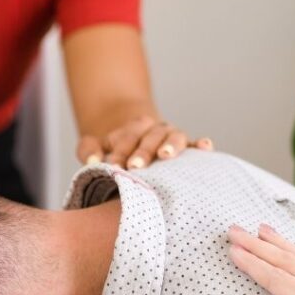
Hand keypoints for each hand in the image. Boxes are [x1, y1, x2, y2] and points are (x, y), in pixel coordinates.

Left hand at [78, 116, 212, 169]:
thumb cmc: (112, 150)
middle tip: (135, 166)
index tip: (113, 166)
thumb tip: (92, 161)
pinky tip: (206, 147)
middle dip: (143, 152)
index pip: (127, 139)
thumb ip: (89, 150)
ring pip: (174, 137)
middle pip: (150, 138)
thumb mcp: (94, 146)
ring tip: (166, 155)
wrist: (133, 139)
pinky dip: (201, 144)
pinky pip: (195, 144)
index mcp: (133, 128)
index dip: (120, 152)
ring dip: (171, 145)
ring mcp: (171, 136)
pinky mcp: (186, 146)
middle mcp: (154, 129)